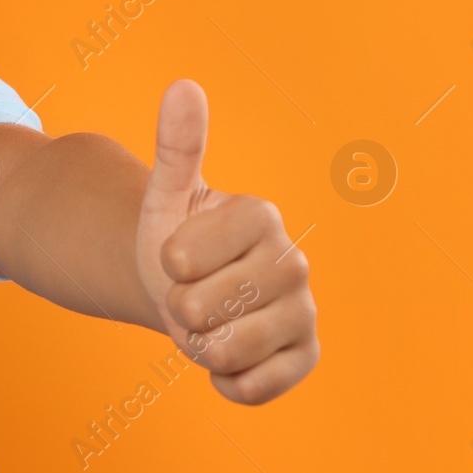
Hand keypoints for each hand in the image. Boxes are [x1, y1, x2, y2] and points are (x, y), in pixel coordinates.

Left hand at [134, 79, 318, 403]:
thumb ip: (177, 144)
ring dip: (197, 343)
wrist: (191, 291)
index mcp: (260, 216)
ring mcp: (304, 312)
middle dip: (178, 307)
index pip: (183, 256)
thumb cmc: (177, 237)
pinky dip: (224, 380)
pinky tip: (227, 356)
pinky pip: (251, 387)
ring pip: (225, 349)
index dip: (166, 262)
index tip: (178, 254)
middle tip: (192, 291)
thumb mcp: (168, 194)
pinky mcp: (306, 356)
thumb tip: (184, 85)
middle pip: (202, 307)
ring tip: (208, 320)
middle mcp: (293, 262)